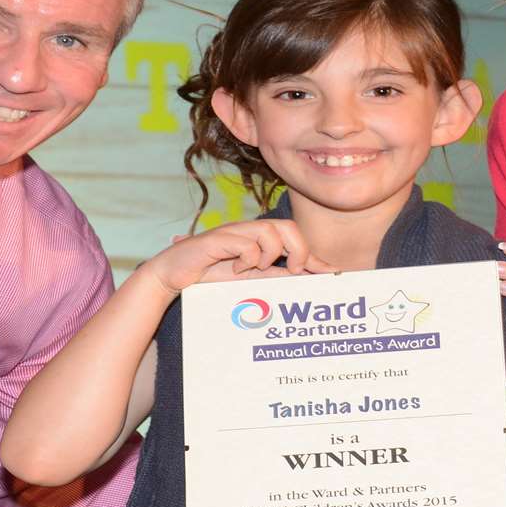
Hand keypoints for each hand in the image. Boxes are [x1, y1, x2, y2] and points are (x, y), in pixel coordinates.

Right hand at [145, 220, 333, 293]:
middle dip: (298, 251)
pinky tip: (235, 267)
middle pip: (289, 228)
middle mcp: (250, 231)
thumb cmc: (210, 276)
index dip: (315, 257)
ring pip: (271, 233)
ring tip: (253, 269)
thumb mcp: (251, 279)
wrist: (173, 275)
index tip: (333, 274)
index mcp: (260, 238)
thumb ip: (278, 276)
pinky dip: (247, 258)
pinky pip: (247, 243)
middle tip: (291, 271)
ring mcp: (235, 232)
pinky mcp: (219, 238)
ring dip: (269, 256)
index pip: (296, 238)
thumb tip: (309, 277)